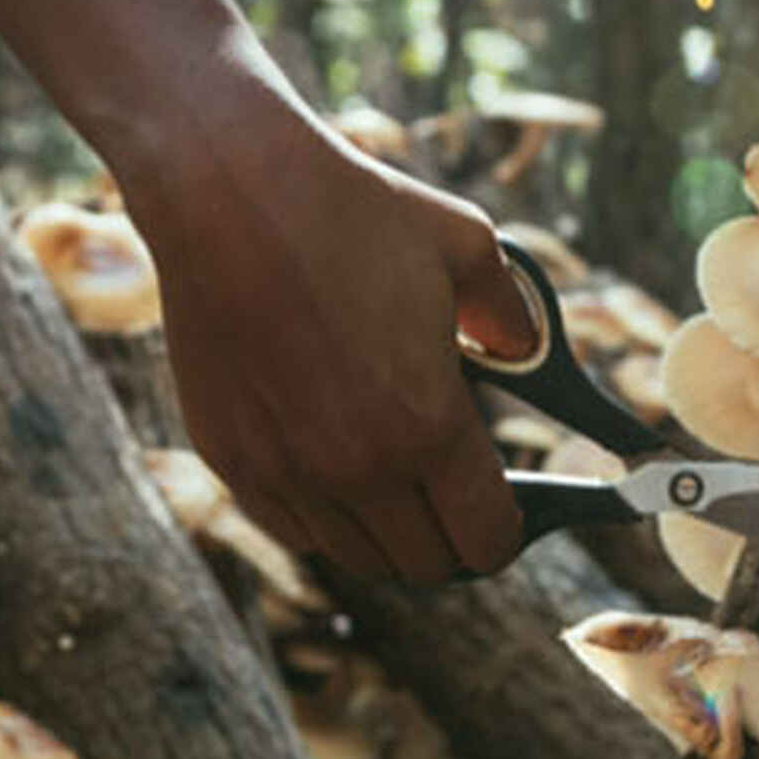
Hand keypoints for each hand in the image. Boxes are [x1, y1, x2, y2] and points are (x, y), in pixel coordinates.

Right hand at [131, 97, 537, 586]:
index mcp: (427, 426)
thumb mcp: (467, 250)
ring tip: (404, 476)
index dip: (512, 530)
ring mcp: (286, 474)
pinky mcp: (231, 460)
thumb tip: (527, 358)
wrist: (230, 193)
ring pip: (358, 557)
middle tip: (463, 491)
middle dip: (456, 536)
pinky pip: (296, 529)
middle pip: (427, 565)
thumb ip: (513, 321)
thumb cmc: (355, 213)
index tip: (517, 506)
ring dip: (392, 530)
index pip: (487, 540)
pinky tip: (341, 466)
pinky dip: (328, 517)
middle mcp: (356, 470)